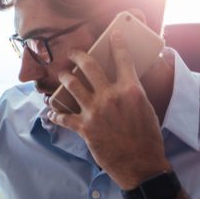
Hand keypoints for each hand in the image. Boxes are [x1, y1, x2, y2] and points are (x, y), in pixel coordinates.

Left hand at [48, 31, 169, 188]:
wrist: (141, 165)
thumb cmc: (148, 139)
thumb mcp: (146, 109)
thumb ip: (133, 94)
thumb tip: (125, 84)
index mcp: (131, 90)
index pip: (123, 59)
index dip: (118, 43)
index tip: (114, 34)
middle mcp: (111, 96)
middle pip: (89, 66)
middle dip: (78, 55)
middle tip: (73, 53)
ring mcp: (95, 111)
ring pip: (72, 86)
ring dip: (64, 78)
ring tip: (62, 75)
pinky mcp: (84, 128)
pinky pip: (63, 117)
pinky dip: (56, 115)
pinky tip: (51, 113)